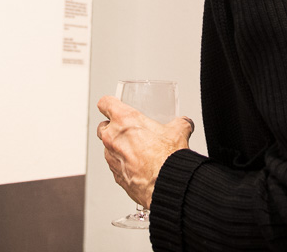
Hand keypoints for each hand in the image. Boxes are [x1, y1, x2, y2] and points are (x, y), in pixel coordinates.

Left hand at [96, 94, 193, 209]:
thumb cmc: (167, 158)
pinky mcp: (116, 176)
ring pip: (108, 148)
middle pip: (102, 126)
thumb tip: (184, 124)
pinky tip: (139, 165)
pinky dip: (123, 164)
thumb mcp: (178, 130)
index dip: (108, 103)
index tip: (112, 104)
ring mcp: (112, 158)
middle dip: (112, 127)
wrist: (167, 184)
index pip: (105, 103)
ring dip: (118, 147)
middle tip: (128, 130)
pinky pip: (115, 165)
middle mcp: (113, 138)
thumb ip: (180, 123)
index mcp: (124, 120)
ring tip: (137, 150)